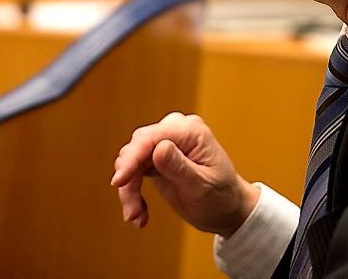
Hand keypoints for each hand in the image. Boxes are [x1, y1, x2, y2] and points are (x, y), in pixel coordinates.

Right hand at [111, 112, 259, 237]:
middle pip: (137, 148)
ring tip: (136, 216)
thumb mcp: (201, 187)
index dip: (131, 159)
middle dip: (129, 181)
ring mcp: (166, 141)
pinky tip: (140, 212)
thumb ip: (179, 167)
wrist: (228, 209)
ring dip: (129, 189)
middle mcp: (176, 130)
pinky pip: (135, 168)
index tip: (119, 183)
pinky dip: (133, 190)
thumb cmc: (222, 198)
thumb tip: (158, 148)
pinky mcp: (157, 155)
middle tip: (132, 212)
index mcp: (190, 131)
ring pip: (132, 159)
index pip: (151, 138)